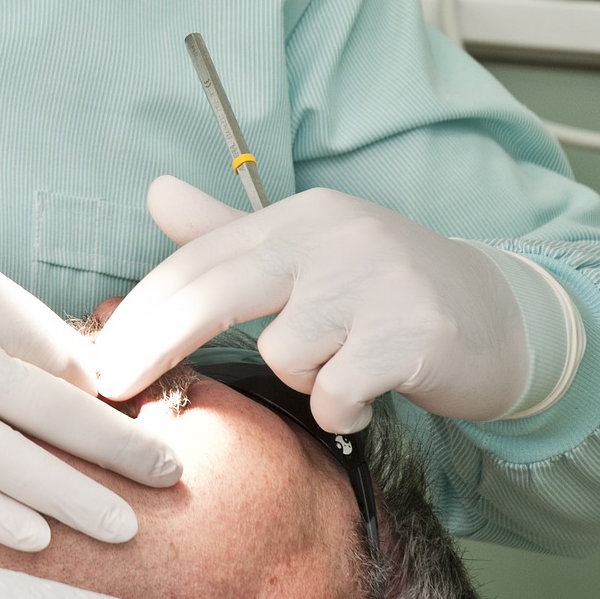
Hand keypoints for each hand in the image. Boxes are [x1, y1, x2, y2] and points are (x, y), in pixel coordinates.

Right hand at [0, 179, 180, 551]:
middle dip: (119, 446)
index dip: (107, 386)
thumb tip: (53, 352)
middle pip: (54, 409)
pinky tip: (36, 535)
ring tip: (125, 526)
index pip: (58, 350)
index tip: (139, 411)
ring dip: (73, 496)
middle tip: (170, 472)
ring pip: (8, 459)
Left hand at [92, 178, 529, 432]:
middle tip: (115, 390)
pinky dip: (342, 407)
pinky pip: (336, 390)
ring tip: (340, 368)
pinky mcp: (412, 331)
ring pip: (285, 355)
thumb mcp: (306, 253)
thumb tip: (155, 191)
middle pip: (216, 294)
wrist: (499, 319)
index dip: (141, 311)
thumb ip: (227, 232)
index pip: (200, 260)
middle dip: (155, 345)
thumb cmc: (383, 291)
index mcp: (300, 216)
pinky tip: (366, 396)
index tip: (100, 357)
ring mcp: (375, 281)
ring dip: (303, 379)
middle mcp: (334, 236)